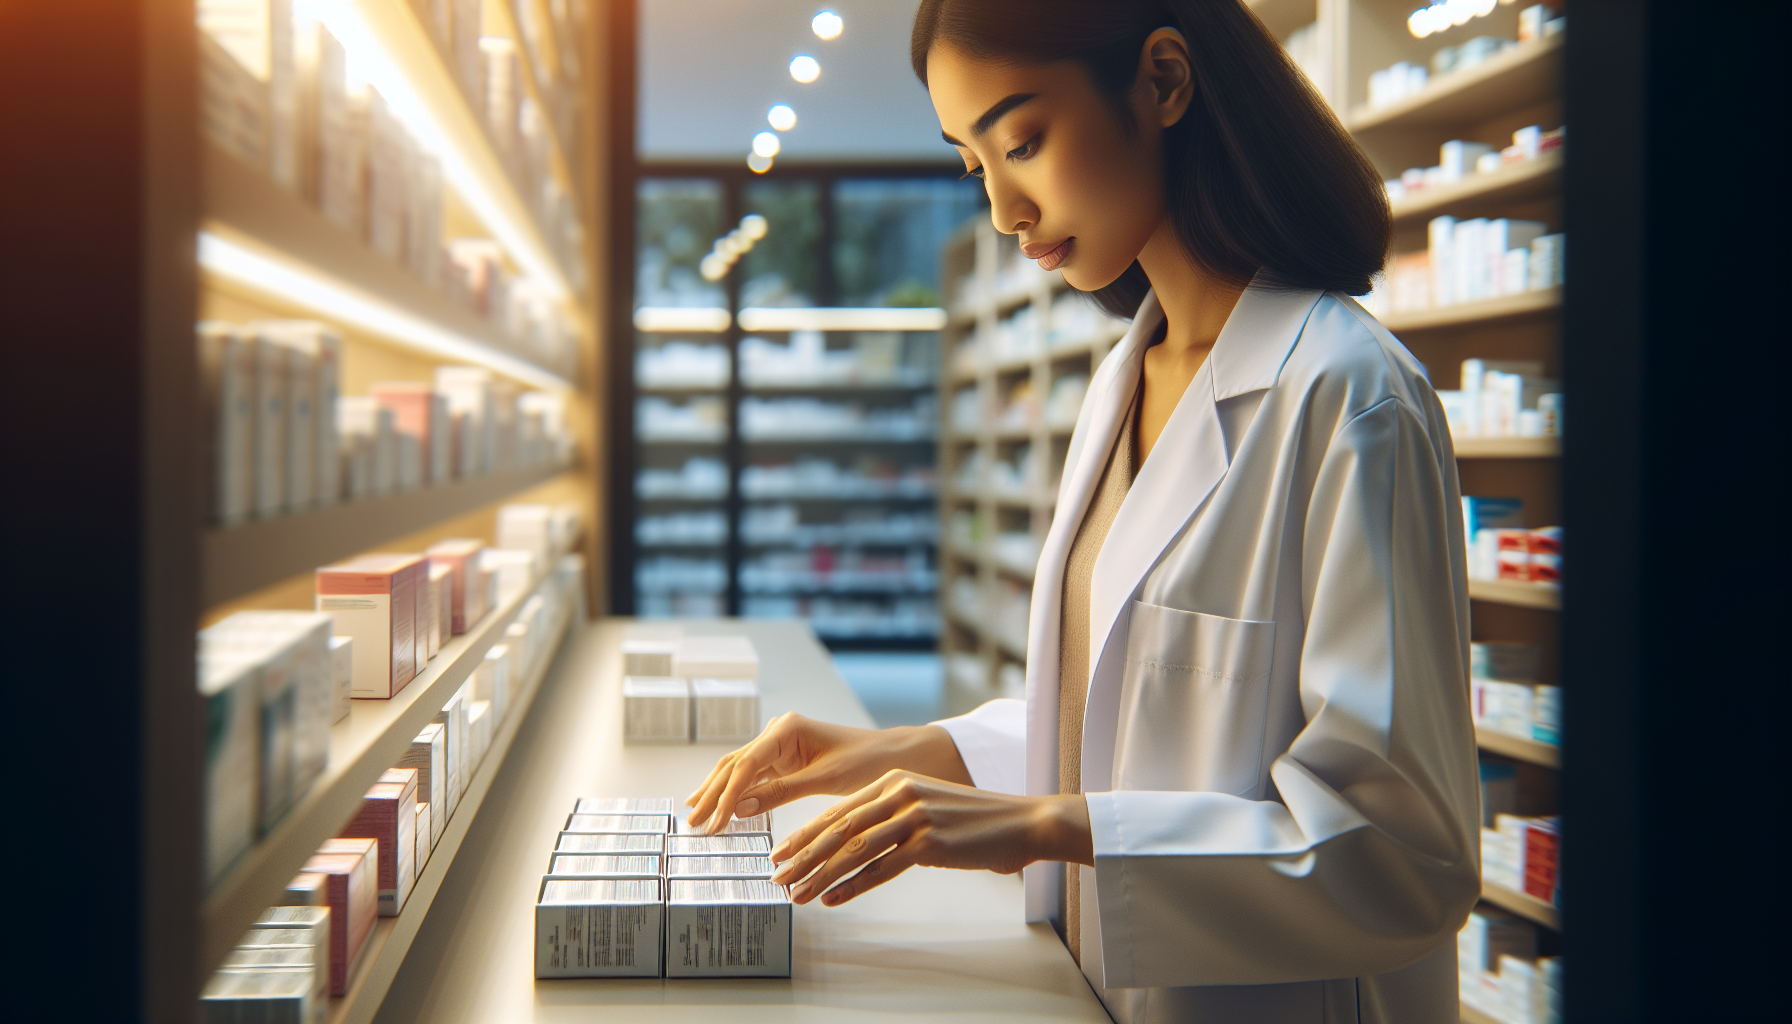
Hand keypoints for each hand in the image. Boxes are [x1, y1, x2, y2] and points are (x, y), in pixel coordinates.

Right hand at [684, 713, 971, 832]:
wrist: (894, 756)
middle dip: (712, 794)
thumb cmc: (867, 761)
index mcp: (786, 729)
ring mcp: (778, 745)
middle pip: (734, 765)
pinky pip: (754, 778)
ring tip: (695, 815)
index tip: (713, 823)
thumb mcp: (825, 780)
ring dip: (718, 794)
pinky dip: (737, 795)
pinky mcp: (784, 759)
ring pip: (738, 770)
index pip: (745, 765)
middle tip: (692, 823)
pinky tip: (721, 809)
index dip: (725, 796)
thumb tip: (738, 808)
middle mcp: (776, 732)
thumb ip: (780, 792)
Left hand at [768, 770, 1092, 906]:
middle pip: (839, 829)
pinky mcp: (929, 842)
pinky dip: (853, 886)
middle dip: (803, 855)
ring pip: (854, 850)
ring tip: (798, 893)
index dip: (806, 834)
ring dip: (821, 874)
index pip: (839, 810)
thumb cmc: (971, 819)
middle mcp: (899, 793)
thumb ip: (890, 814)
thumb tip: (853, 841)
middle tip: (778, 875)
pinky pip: (882, 868)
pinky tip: (833, 898)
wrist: (1018, 821)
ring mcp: (913, 817)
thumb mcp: (924, 804)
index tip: (782, 853)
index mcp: (893, 781)